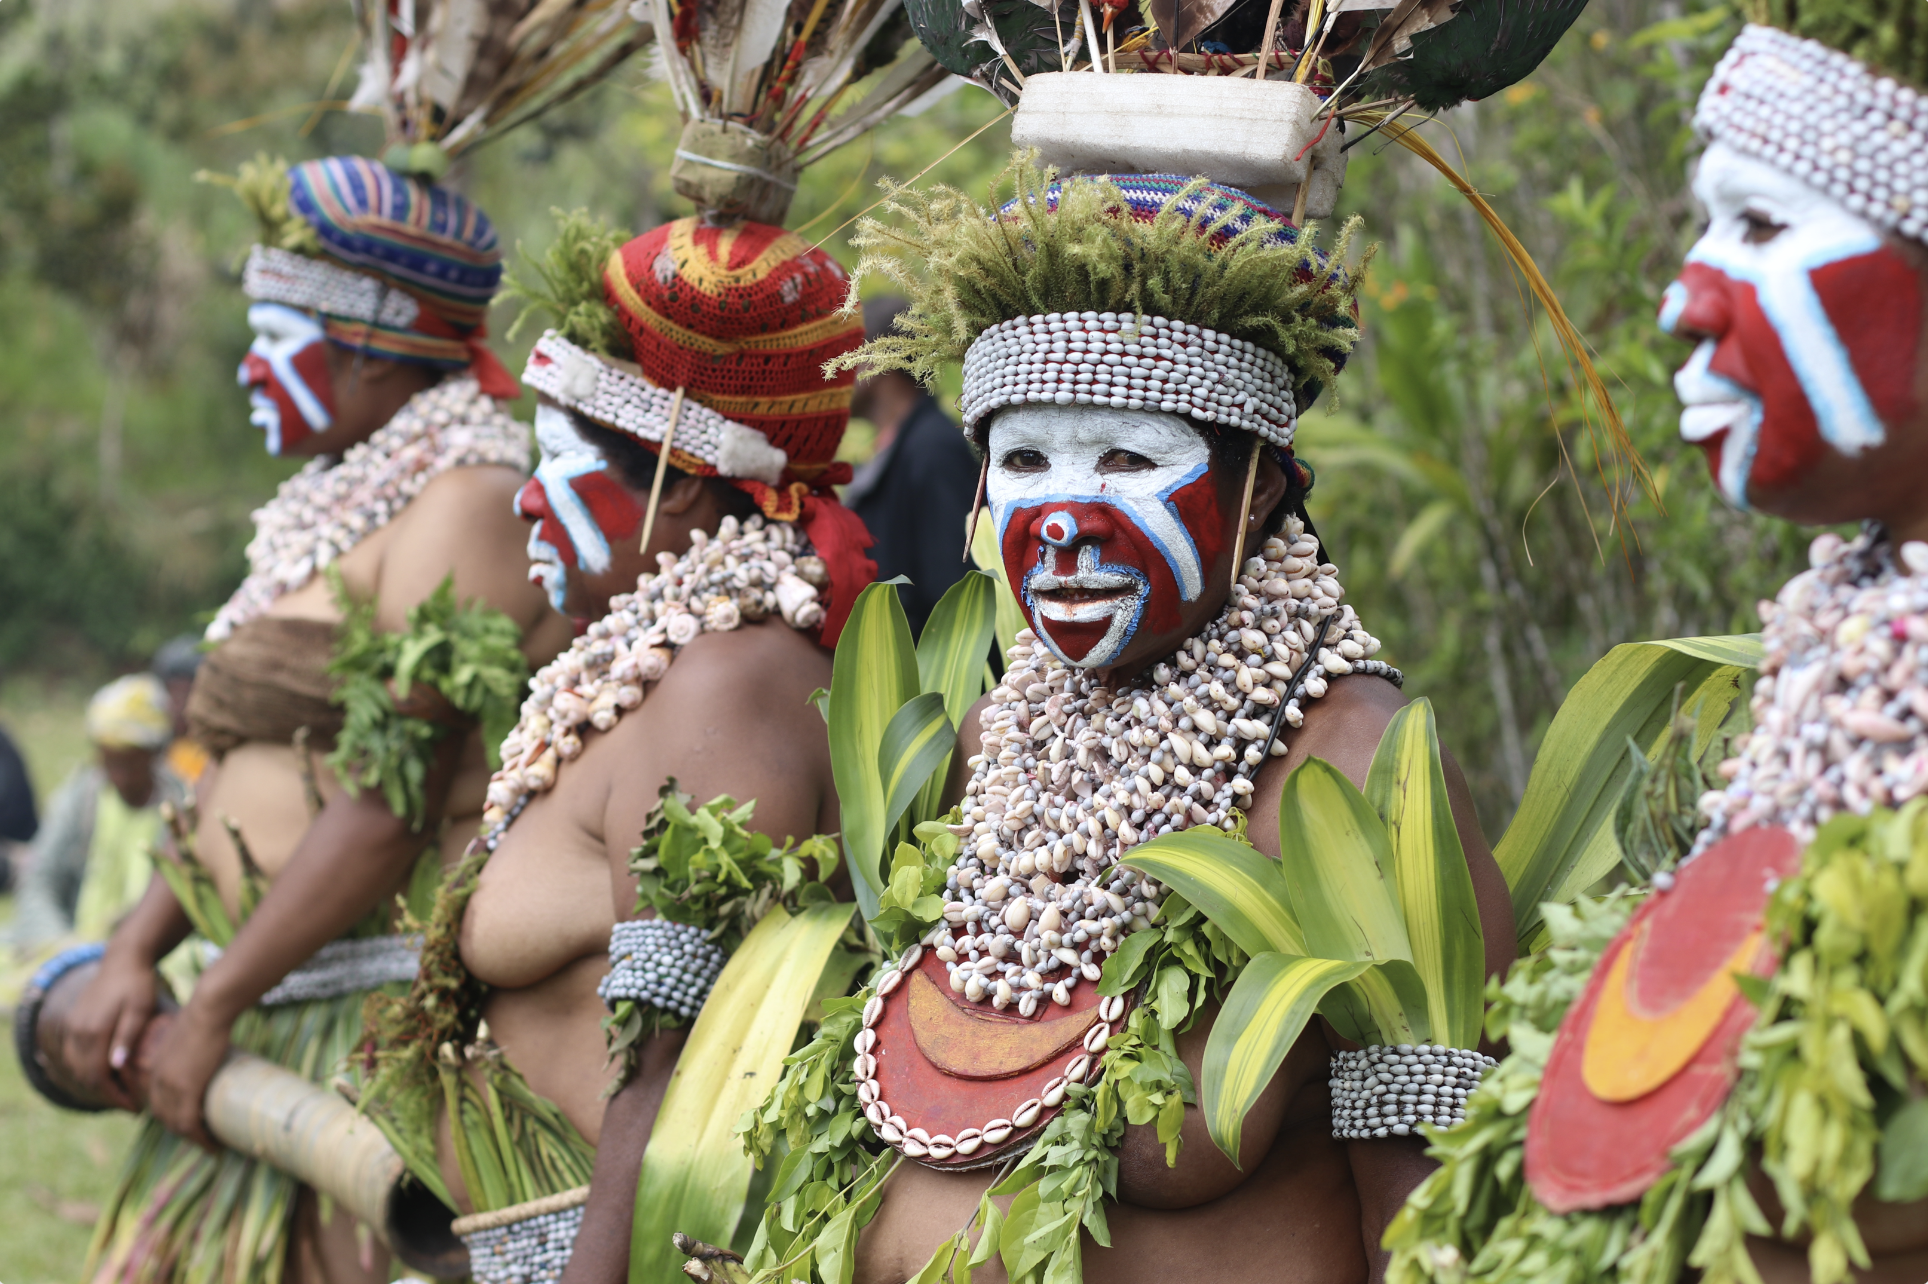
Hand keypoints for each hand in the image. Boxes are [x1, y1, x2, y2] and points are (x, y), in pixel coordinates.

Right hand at [62, 953, 159, 1111]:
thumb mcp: (140, 1008)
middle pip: (85, 1076)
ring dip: (96, 1083)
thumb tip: (115, 1067)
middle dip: (107, 1094)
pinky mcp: (73, 1023)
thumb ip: (127, 1036)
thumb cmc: (138, 983)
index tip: (134, 1108)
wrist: (123, 958)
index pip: (98, 1077)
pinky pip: (73, 1055)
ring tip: (122, 1093)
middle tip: (131, 1105)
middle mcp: (77, 1032)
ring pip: (76, 1067)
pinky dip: (87, 1069)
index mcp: (93, 1032)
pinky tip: (107, 1074)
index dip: (115, 1096)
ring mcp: (72, 1027)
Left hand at [145, 1002, 230, 1149]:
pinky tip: (213, 1144)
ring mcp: (170, 1086)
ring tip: (211, 1144)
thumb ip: (189, 1049)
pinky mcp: (186, 1089)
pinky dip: (200, 1138)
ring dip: (192, 1139)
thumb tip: (206, 1050)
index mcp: (154, 1068)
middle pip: (164, 1117)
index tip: (191, 1123)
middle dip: (182, 1131)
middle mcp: (156, 1081)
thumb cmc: (205, 1015)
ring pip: (176, 1125)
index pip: (157, 1103)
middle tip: (203, 1137)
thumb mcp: (188, 1036)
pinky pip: (188, 1124)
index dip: (172, 1116)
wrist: (207, 1009)